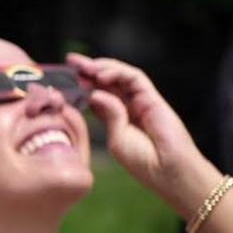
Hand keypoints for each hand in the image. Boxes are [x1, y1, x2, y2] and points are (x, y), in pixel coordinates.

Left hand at [68, 52, 216, 210]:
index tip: (63, 78)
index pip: (96, 95)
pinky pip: (135, 79)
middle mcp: (128, 107)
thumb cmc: (143, 162)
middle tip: (70, 60)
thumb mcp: (117, 139)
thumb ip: (108, 115)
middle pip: (106, 82)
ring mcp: (141, 101)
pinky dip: (118, 73)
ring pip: (120, 76)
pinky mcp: (153, 98)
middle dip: (88, 70)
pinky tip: (102, 75)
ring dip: (102, 68)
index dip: (81, 85)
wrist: (169, 171)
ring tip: (85, 67)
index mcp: (116, 119)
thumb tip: (95, 94)